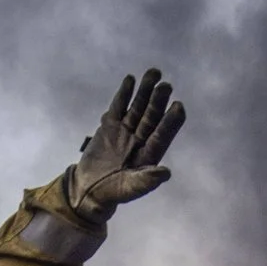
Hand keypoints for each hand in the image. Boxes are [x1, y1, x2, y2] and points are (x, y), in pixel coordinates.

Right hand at [65, 69, 185, 221]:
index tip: (178, 107)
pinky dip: (124, 94)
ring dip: (145, 91)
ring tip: (153, 73)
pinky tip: (131, 80)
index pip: (162, 135)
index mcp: (149, 154)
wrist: (88, 189)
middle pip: (152, 117)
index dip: (171, 122)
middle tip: (166, 85)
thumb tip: (166, 172)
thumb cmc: (112, 192)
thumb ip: (146, 180)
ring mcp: (126, 131)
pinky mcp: (110, 126)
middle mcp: (141, 139)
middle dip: (158, 101)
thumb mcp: (130, 188)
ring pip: (138, 108)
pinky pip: (119, 107)